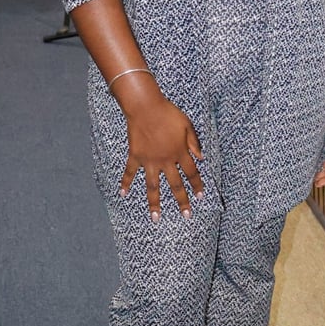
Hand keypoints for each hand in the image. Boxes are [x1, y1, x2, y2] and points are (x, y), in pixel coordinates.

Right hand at [119, 90, 204, 222]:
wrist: (145, 107)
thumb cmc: (167, 113)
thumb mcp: (187, 124)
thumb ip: (194, 142)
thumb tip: (202, 158)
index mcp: (180, 152)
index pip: (192, 173)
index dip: (197, 185)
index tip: (201, 197)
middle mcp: (165, 160)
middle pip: (176, 185)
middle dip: (182, 201)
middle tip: (186, 216)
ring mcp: (149, 160)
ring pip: (153, 186)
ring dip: (155, 203)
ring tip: (156, 218)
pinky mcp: (135, 156)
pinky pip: (129, 172)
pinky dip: (125, 182)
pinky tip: (122, 194)